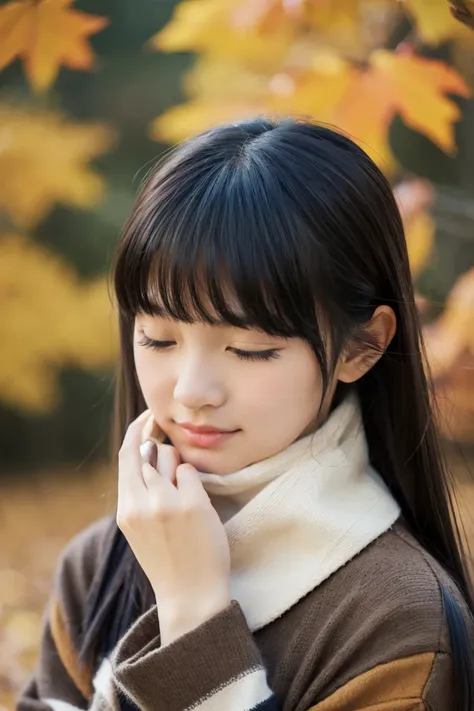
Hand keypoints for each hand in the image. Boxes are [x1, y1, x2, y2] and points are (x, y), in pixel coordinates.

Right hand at [117, 410, 230, 643]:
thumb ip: (139, 494)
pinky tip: (198, 506)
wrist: (190, 597)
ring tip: (186, 498)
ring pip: (170, 457)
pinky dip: (196, 482)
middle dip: (162, 449)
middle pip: (148, 450)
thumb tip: (148, 451)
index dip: (136, 431)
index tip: (147, 417)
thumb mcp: (140, 529)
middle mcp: (140, 503)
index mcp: (125, 510)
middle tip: (174, 459)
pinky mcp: (190, 504)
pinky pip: (192, 472)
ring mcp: (164, 502)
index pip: (125, 456)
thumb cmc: (171, 560)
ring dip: (180, 468)